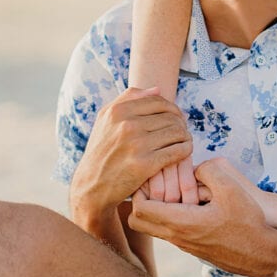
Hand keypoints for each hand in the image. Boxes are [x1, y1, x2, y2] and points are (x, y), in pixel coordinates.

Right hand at [70, 87, 191, 218]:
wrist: (91, 187)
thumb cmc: (101, 151)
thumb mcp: (105, 120)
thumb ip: (128, 99)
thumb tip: (158, 89)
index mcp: (118, 111)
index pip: (159, 102)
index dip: (173, 109)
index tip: (175, 118)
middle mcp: (127, 125)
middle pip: (171, 117)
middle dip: (180, 124)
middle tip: (180, 133)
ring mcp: (137, 144)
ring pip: (178, 132)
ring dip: (185, 137)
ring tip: (182, 142)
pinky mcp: (145, 164)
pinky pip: (178, 151)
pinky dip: (185, 150)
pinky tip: (182, 153)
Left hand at [128, 161, 276, 276]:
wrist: (262, 254)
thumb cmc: (248, 222)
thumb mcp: (231, 188)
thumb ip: (208, 171)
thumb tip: (194, 168)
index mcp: (182, 222)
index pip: (140, 208)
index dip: (141, 189)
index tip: (155, 175)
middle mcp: (177, 237)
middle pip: (137, 222)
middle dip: (141, 200)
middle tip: (157, 184)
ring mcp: (184, 245)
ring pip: (153, 228)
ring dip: (156, 209)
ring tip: (176, 192)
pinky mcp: (193, 248)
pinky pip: (169, 232)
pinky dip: (170, 217)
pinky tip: (192, 204)